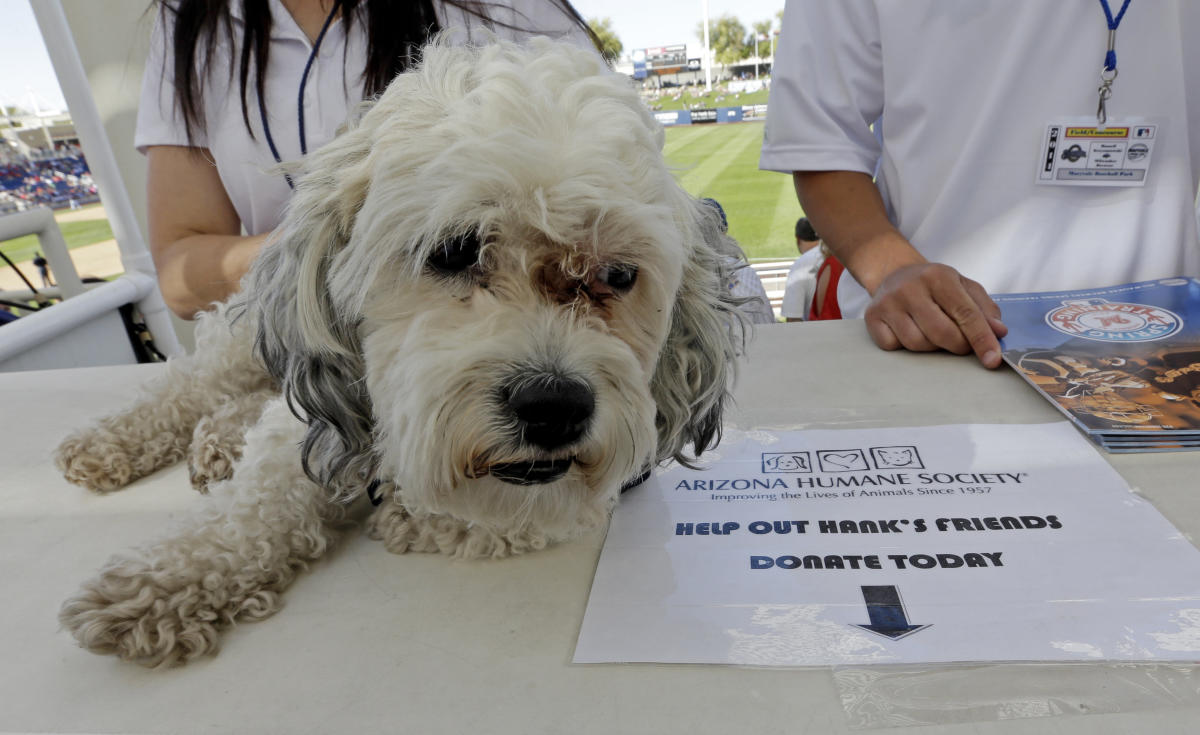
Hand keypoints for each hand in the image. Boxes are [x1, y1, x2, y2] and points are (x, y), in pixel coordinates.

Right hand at [863, 263, 1007, 368]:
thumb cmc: (933, 285)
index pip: (965, 314)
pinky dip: (905, 346)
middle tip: (961, 344)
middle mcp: (910, 288)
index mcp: (938, 276)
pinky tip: (909, 330)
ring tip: (932, 332)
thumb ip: (984, 309)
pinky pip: (894, 346)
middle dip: (958, 346)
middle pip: (942, 334)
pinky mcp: (872, 317)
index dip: (981, 339)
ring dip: (931, 346)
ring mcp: (888, 303)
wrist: (893, 273)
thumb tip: (998, 333)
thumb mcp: (963, 287)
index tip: (993, 360)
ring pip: (917, 344)